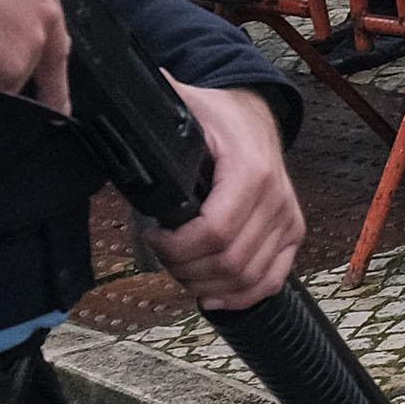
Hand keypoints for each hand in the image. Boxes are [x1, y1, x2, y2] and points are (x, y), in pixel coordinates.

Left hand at [141, 82, 302, 309]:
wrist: (253, 115)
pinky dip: (241, 296)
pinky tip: (212, 294)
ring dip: (207, 284)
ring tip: (182, 268)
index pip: (215, 231)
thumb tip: (111, 121)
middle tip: (163, 253)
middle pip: (229, 262)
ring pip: (247, 278)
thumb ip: (149, 118)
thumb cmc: (216, 116)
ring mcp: (288, 218)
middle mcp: (277, 197)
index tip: (154, 235)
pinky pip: (272, 280)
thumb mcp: (182, 107)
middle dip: (186, 268)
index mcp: (250, 169)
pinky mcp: (293, 232)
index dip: (177, 247)